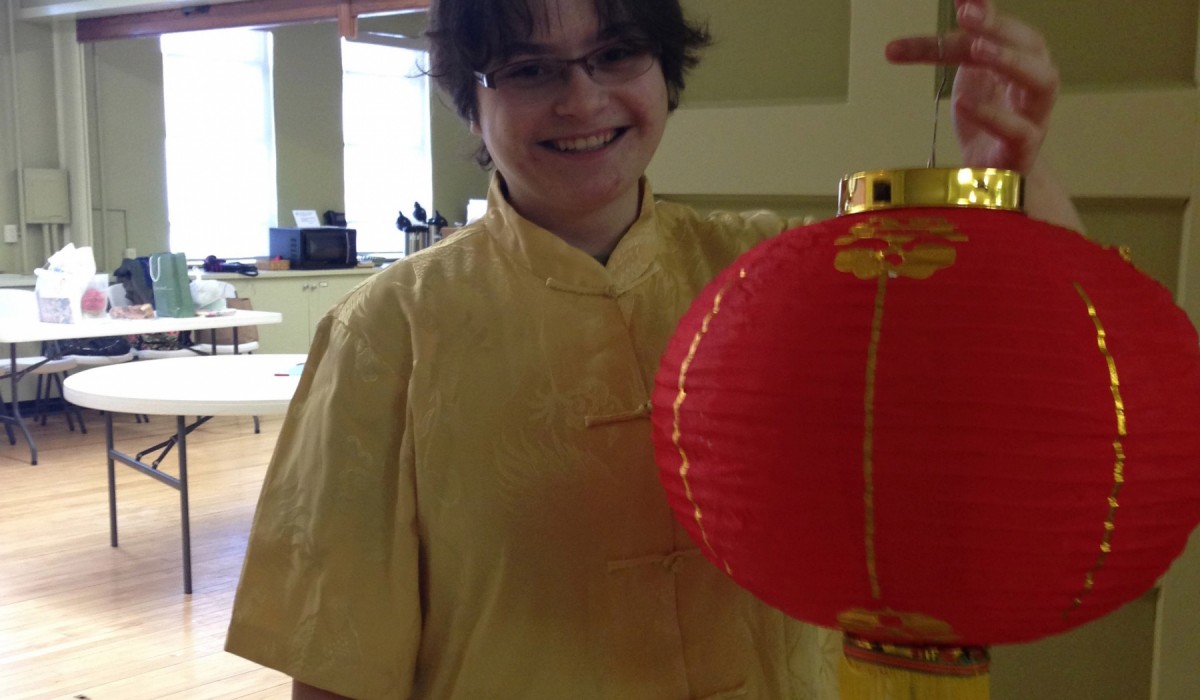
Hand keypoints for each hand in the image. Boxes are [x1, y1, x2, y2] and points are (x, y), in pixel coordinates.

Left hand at [885, 0, 1058, 173]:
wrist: (987, 177)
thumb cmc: (985, 118)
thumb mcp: (972, 73)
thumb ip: (970, 38)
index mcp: (1025, 60)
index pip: (1004, 32)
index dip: (986, 16)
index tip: (959, 6)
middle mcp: (1036, 83)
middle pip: (1033, 47)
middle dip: (1000, 28)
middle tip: (965, 17)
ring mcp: (1035, 116)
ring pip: (1042, 82)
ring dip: (1010, 62)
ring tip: (976, 49)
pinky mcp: (1024, 150)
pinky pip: (1020, 131)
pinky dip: (992, 116)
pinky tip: (962, 103)